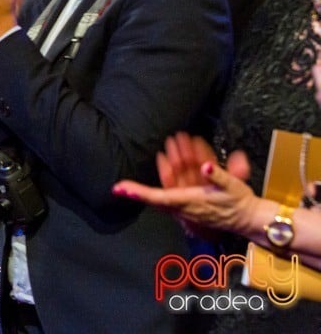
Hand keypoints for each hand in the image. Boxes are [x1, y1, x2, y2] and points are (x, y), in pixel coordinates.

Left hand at [113, 156, 259, 237]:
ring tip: (163, 148)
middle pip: (156, 194)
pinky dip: (168, 174)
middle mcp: (183, 206)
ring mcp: (184, 207)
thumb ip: (219, 176)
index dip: (138, 192)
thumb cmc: (240, 203)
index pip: (158, 197)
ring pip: (165, 187)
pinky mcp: (188, 205)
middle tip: (142, 165)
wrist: (249, 218)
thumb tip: (206, 167)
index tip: (119, 188)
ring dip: (163, 168)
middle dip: (147, 178)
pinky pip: (171, 189)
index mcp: (189, 202)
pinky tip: (166, 160)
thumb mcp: (233, 187)